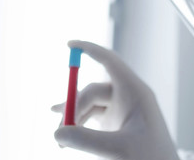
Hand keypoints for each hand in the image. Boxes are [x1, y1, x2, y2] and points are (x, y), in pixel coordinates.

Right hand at [52, 40, 178, 159]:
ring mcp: (122, 110)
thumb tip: (57, 133)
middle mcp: (129, 97)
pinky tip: (64, 138)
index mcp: (136, 92)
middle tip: (60, 129)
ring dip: (74, 119)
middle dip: (74, 107)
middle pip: (93, 91)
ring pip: (90, 105)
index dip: (90, 50)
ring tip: (59, 141)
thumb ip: (86, 140)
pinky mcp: (116, 125)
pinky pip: (92, 117)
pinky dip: (78, 126)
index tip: (69, 44)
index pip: (110, 62)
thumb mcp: (117, 149)